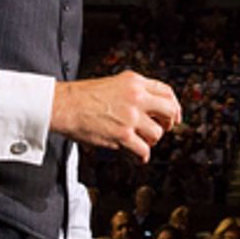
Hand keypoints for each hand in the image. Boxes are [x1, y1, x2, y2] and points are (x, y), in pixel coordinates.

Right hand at [52, 71, 181, 160]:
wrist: (65, 106)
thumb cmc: (82, 97)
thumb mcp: (113, 83)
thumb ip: (133, 91)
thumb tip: (149, 106)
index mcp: (134, 82)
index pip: (166, 91)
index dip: (174, 105)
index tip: (174, 115)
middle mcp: (136, 97)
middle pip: (169, 111)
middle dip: (169, 123)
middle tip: (163, 129)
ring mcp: (131, 117)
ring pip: (157, 134)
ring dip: (150, 140)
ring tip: (140, 141)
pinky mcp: (123, 135)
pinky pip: (144, 150)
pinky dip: (142, 156)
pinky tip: (137, 156)